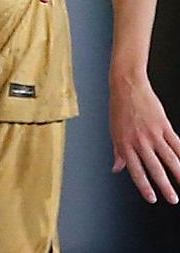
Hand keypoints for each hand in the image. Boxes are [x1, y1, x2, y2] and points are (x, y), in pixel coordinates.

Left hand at [111, 73, 179, 203]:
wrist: (127, 87)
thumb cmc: (119, 109)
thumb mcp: (113, 131)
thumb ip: (118, 152)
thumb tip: (116, 169)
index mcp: (125, 144)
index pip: (136, 171)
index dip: (144, 186)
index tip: (152, 198)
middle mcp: (139, 142)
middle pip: (155, 168)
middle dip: (165, 186)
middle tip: (172, 199)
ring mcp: (153, 134)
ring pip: (169, 159)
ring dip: (178, 175)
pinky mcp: (164, 126)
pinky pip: (177, 145)